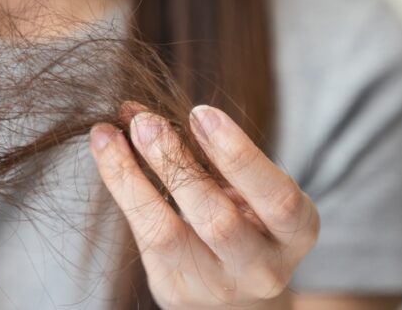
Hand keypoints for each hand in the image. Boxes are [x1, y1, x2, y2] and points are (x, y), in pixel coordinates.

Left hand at [90, 104, 319, 308]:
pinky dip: (121, 188)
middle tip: (144, 121)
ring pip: (168, 234)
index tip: (200, 112)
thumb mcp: (248, 186)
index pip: (277, 198)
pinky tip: (107, 154)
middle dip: (175, 163)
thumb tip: (137, 109)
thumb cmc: (245, 217)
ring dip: (133, 177)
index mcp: (294, 233)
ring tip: (111, 136)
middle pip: (216, 219)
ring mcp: (216, 287)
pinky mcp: (174, 291)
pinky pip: (142, 237)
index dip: (238, 155)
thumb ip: (208, 151)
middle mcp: (261, 268)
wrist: (237, 290)